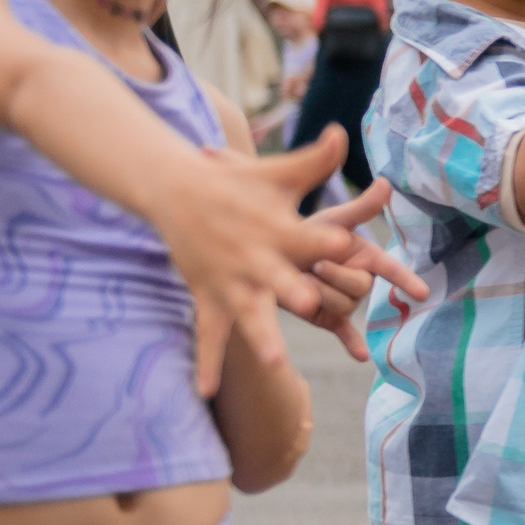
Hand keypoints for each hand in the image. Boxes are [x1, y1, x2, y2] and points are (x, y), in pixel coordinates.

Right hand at [150, 130, 390, 395]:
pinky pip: (209, 336)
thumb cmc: (240, 185)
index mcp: (278, 229)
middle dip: (294, 291)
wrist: (176, 192)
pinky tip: (205, 393)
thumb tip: (341, 131)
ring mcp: (229, 282)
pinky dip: (207, 363)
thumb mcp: (279, 172)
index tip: (348, 245)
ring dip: (260, 336)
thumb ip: (315, 159)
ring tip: (275, 361)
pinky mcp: (209, 297)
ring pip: (247, 315)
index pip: (308, 237)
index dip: (328, 242)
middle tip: (309, 303)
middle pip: (279, 279)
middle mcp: (255, 259)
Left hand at [284, 179, 428, 360]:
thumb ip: (360, 208)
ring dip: (320, 294)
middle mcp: (359, 279)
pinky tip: (361, 356)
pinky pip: (344, 332)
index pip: (390, 268)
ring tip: (300, 281)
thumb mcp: (330, 220)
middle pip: (359, 287)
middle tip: (312, 265)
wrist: (265, 255)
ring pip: (343, 306)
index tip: (422, 293)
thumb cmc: (300, 233)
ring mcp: (344, 301)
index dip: (405, 280)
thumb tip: (386, 183)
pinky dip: (353, 344)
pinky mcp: (328, 319)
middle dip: (335, 276)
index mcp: (364, 256)